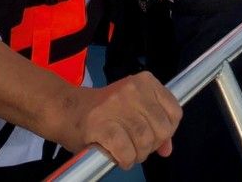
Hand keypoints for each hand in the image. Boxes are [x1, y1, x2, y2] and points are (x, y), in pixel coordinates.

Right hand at [63, 72, 181, 168]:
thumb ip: (154, 125)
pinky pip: (126, 150)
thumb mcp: (134, 109)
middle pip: (162, 129)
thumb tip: (168, 149)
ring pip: (145, 141)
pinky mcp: (101, 124)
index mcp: (145, 82)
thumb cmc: (103, 110)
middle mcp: (133, 89)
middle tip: (137, 147)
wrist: (66, 109)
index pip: (175, 112)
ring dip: (138, 155)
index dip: (167, 131)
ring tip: (127, 153)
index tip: (154, 136)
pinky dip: (125, 160)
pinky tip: (119, 158)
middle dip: (152, 146)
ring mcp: (116, 105)